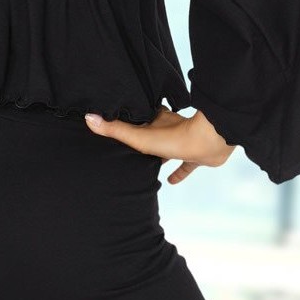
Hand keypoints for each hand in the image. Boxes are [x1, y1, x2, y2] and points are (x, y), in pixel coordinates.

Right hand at [83, 106, 236, 183]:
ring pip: (169, 149)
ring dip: (160, 156)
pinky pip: (186, 166)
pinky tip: (170, 182)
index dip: (130, 119)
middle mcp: (169, 129)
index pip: (140, 117)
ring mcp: (184, 143)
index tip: (117, 122)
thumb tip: (89, 117)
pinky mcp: (196, 157)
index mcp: (156, 120)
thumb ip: (115, 130)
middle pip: (153, 132)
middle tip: (130, 147)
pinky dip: (179, 173)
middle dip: (143, 137)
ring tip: (146, 165)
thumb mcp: (139, 136)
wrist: (210, 142)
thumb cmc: (175, 137)